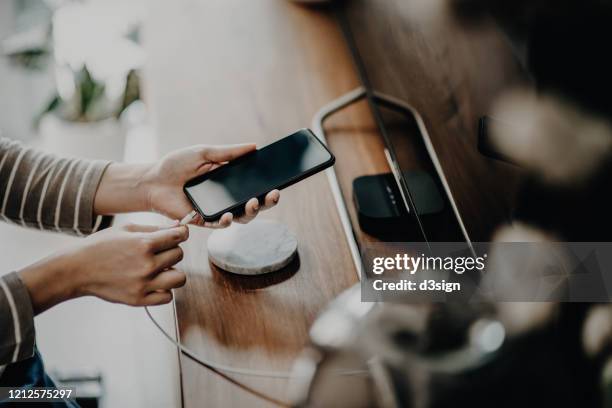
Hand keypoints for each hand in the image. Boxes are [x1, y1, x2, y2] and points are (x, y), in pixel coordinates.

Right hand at [19, 223, 188, 312]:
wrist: (77, 269)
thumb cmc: (100, 246)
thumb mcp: (126, 230)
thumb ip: (155, 229)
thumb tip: (179, 227)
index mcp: (144, 244)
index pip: (179, 237)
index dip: (181, 234)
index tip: (178, 235)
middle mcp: (146, 265)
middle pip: (179, 255)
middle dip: (171, 251)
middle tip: (158, 252)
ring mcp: (143, 284)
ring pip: (179, 278)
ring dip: (173, 272)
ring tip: (160, 269)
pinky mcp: (138, 300)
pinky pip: (167, 297)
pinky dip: (164, 290)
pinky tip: (153, 283)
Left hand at [142, 144, 279, 227]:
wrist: (153, 179)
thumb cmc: (177, 165)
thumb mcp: (204, 153)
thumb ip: (229, 152)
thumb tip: (254, 146)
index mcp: (229, 181)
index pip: (254, 185)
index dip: (268, 185)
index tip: (279, 182)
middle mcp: (226, 198)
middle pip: (254, 204)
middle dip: (267, 202)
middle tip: (273, 194)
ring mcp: (216, 211)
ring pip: (241, 217)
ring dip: (251, 212)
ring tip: (253, 203)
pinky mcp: (203, 221)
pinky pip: (219, 225)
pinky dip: (226, 221)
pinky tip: (228, 215)